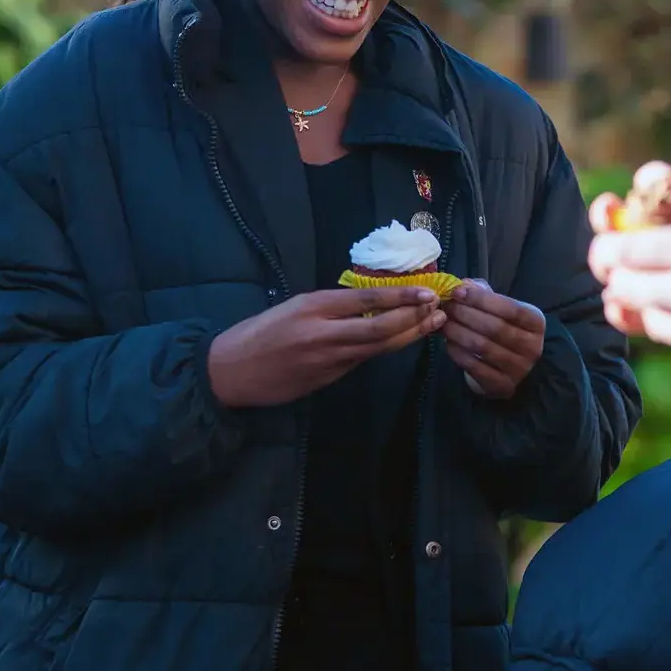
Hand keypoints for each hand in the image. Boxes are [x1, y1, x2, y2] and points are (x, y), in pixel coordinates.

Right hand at [207, 287, 443, 407]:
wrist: (232, 371)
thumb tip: (367, 304)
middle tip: (437, 311)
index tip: (425, 292)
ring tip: (431, 325)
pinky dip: (384, 350)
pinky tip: (401, 342)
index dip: (400, 297)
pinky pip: (361, 361)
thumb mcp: (292, 307)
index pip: (366, 299)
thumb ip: (329, 307)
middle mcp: (324, 333)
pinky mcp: (327, 379)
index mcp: (313, 307)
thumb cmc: (259, 333)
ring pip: (376, 348)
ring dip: (408, 337)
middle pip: (380, 328)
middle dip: (413, 320)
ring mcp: (328, 359)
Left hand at [442, 280, 545, 399]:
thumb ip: (484, 294)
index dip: (481, 299)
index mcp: (536, 323)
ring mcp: (518, 369)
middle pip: (495, 328)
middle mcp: (532, 347)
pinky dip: (457, 353)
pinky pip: (474, 366)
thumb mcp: (502, 309)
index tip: (458, 292)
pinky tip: (448, 343)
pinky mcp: (502, 385)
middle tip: (446, 307)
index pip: (511, 308)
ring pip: (482, 347)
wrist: (514, 367)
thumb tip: (464, 285)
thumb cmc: (505, 330)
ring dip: (457, 332)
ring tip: (443, 323)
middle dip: (465, 314)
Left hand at [587, 161, 670, 363]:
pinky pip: (670, 335)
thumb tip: (655, 179)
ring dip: (631, 300)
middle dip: (612, 272)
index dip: (603, 244)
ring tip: (639, 286)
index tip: (608, 237)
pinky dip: (661, 320)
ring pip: (638, 317)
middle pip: (618, 287)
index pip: (616, 252)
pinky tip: (670, 305)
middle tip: (619, 262)